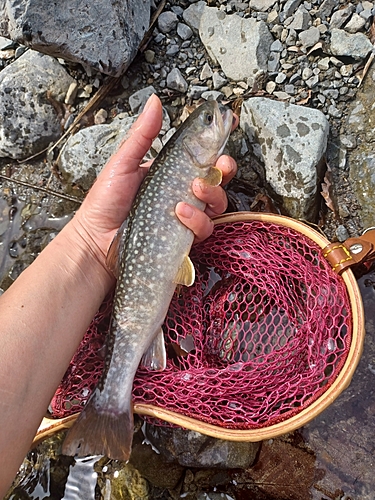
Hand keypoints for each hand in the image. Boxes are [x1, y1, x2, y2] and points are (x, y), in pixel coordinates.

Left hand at [71, 94, 237, 269]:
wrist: (96, 241)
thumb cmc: (104, 202)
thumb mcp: (123, 163)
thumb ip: (142, 134)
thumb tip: (154, 101)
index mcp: (169, 170)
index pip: (200, 153)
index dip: (217, 139)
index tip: (230, 124)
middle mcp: (181, 191)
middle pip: (217, 177)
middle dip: (225, 167)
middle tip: (220, 164)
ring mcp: (186, 214)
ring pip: (217, 201)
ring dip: (211, 192)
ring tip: (193, 189)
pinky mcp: (185, 234)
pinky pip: (204, 226)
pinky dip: (196, 218)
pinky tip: (179, 213)